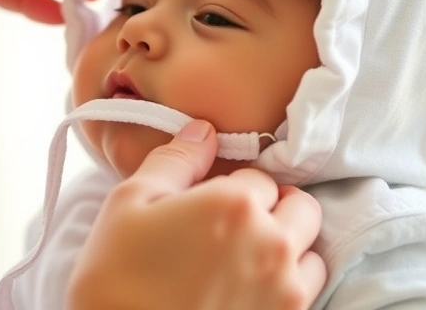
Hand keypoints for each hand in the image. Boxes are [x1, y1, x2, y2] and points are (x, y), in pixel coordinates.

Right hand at [68, 121, 326, 309]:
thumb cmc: (114, 279)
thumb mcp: (128, 203)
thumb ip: (175, 160)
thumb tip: (203, 132)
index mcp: (234, 204)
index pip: (257, 176)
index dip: (232, 186)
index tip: (209, 204)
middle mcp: (271, 243)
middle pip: (299, 206)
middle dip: (273, 210)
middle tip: (234, 228)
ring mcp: (284, 290)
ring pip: (311, 252)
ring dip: (288, 249)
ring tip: (245, 262)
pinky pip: (307, 292)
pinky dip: (288, 285)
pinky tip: (249, 290)